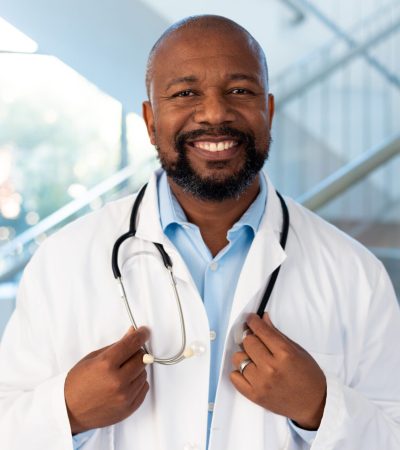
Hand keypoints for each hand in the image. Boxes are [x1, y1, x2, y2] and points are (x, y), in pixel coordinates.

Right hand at [64, 327, 149, 433]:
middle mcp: (117, 381)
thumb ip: (116, 345)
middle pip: (142, 358)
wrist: (68, 411)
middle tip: (129, 354)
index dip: (141, 334)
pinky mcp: (128, 408)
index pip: (132, 343)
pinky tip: (125, 383)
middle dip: (137, 352)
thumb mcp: (93, 358)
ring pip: (144, 373)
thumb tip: (132, 333)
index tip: (144, 332)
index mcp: (106, 365)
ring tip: (121, 372)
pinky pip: (144, 388)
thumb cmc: (77, 383)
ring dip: (136, 369)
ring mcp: (124, 396)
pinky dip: (137, 382)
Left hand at [230, 313, 325, 429]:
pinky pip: (234, 376)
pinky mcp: (254, 395)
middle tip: (256, 341)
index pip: (261, 330)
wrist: (314, 405)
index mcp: (285, 353)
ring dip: (244, 355)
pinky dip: (238, 371)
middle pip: (247, 342)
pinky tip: (249, 371)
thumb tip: (263, 318)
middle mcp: (271, 368)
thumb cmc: (308, 376)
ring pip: (238, 358)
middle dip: (251, 338)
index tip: (251, 319)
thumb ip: (277, 334)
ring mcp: (261, 383)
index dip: (253, 321)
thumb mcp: (297, 350)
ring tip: (254, 359)